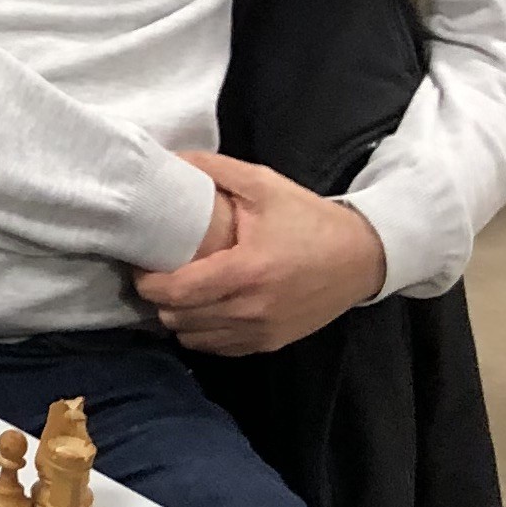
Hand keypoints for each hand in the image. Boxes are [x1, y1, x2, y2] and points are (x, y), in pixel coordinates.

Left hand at [133, 152, 387, 358]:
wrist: (362, 257)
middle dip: (159, 298)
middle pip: (177, 318)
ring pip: (193, 339)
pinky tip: (206, 308)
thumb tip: (170, 158)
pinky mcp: (270, 344)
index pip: (175, 292)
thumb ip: (215, 170)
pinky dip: (204, 332)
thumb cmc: (309, 219)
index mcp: (246, 271)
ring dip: (180, 317)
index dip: (148, 282)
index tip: (143, 264)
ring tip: (181, 292)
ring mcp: (261, 332)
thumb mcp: (264, 185)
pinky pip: (219, 348)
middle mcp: (251, 309)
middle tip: (159, 274)